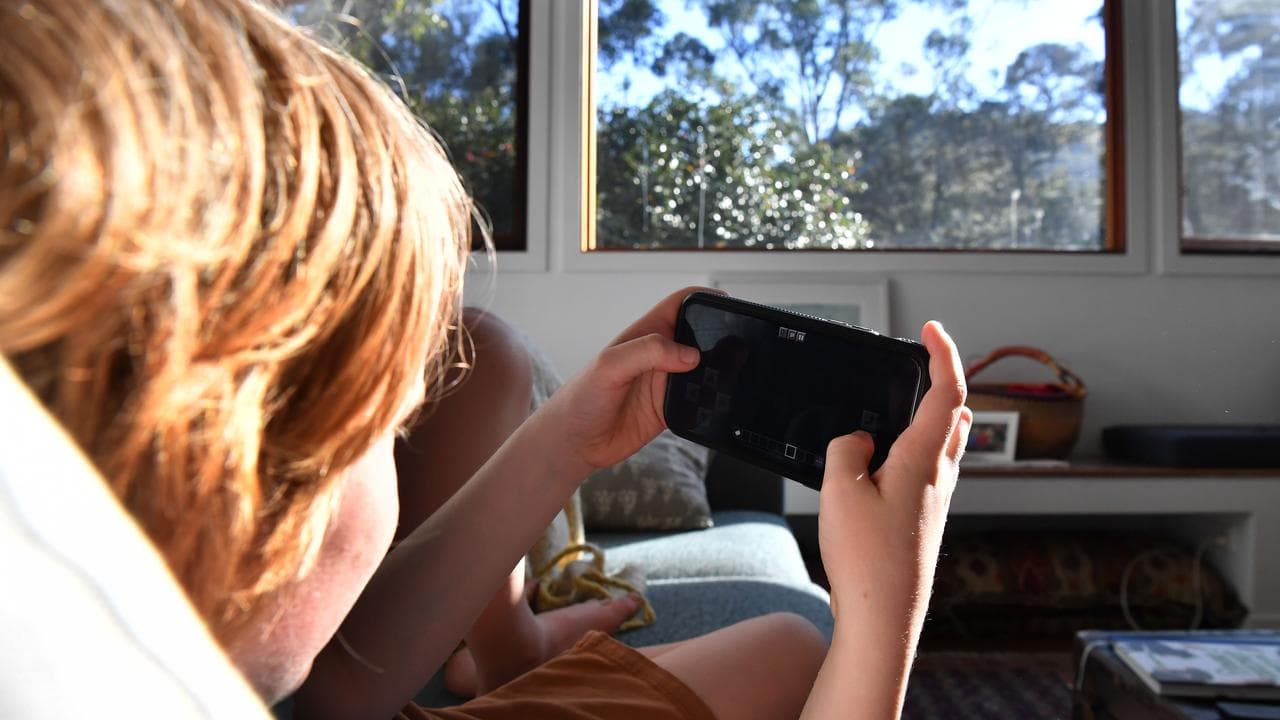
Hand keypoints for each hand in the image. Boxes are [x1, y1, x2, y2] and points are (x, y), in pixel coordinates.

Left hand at [544, 286, 716, 473]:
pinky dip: (711, 401)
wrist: (574, 443)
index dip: (703, 299)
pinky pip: (700, 401)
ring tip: (730, 374)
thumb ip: (647, 352)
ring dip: (718, 371)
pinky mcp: (670, 409)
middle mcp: (659, 356)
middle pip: (699, 336)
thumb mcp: (609, 365)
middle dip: (718, 336)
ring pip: (704, 370)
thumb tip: (689, 354)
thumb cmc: (580, 398)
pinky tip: (717, 402)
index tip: (726, 303)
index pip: (679, 305)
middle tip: (736, 344)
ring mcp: (666, 383)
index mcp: (645, 334)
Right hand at [817, 321, 971, 644]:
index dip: (942, 354)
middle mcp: (939, 477)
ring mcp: (936, 502)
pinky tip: (887, 462)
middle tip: (917, 364)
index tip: (931, 329)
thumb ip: (846, 449)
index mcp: (923, 460)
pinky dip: (916, 450)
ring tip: (901, 407)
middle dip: (941, 383)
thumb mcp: (840, 491)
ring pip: (945, 444)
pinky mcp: (925, 521)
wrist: (884, 618)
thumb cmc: (866, 559)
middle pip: (955, 415)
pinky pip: (929, 471)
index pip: (946, 392)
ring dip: (931, 418)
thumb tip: (860, 441)